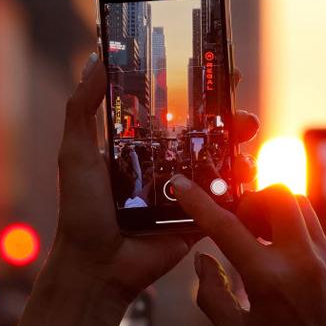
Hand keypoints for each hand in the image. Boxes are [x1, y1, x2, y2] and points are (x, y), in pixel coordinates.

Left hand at [7, 54, 257, 325]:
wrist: (96, 266)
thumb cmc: (81, 210)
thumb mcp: (75, 152)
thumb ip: (83, 107)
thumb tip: (96, 59)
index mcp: (138, 147)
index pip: (170, 110)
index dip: (193, 89)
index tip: (213, 67)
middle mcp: (163, 166)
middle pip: (204, 133)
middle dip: (226, 115)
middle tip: (239, 102)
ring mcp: (184, 193)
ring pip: (220, 162)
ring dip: (238, 146)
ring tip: (247, 133)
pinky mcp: (198, 219)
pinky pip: (225, 200)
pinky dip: (241, 186)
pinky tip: (250, 170)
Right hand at [173, 180, 325, 325]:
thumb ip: (211, 294)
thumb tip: (202, 257)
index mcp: (268, 280)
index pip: (226, 227)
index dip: (197, 202)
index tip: (180, 184)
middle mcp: (302, 262)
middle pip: (278, 194)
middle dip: (253, 198)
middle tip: (241, 222)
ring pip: (301, 206)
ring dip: (275, 211)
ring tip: (261, 240)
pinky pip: (315, 232)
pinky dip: (294, 233)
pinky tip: (284, 262)